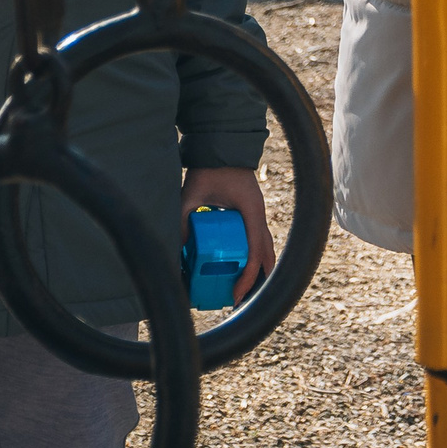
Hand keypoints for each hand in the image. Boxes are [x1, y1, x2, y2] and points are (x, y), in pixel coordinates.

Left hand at [180, 166, 276, 303]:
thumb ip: (184, 217)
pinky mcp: (250, 214)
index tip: (236, 294)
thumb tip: (179, 247)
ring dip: (258, 270)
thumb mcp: (192, 193)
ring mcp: (256, 214)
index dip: (248, 276)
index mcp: (251, 212)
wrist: (222, 147)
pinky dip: (254, 256)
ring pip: (265, 248)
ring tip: (243, 290)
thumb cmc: (210, 169)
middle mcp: (258, 215)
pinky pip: (256, 240)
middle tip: (240, 300)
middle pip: (267, 254)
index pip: (255, 251)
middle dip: (258, 280)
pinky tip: (241, 267)